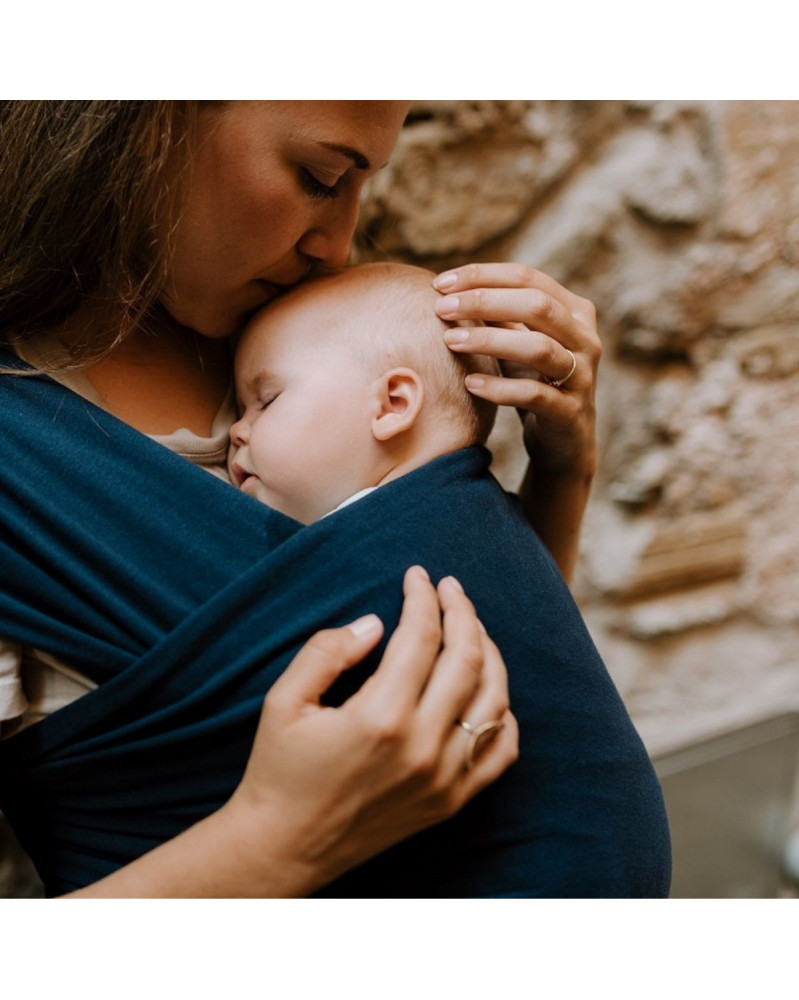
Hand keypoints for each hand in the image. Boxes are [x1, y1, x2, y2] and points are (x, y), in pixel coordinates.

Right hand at [225, 566, 517, 895]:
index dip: (423, 597)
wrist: (284, 846)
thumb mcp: (284, 701)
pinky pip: (500, 751)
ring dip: (488, 653)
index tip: (418, 575)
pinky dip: (503, 713)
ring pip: (494, 699)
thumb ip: (327, 652)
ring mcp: (444, 778)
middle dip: (463, 611)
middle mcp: (422, 746)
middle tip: (451, 588)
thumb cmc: (279, 769)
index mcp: (380, 716)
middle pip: (467, 659)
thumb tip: (376, 623)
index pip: (422, 637)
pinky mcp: (451, 801)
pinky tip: (487, 690)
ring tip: (471, 627)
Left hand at [434, 262, 600, 480]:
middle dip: (484, 301)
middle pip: (536, 305)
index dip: (483, 276)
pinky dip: (499, 388)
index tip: (441, 283)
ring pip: (538, 348)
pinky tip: (469, 384)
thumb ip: (497, 315)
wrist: (563, 441)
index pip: (527, 278)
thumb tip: (450, 287)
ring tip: (451, 340)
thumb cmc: (534, 382)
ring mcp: (581, 376)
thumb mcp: (517, 343)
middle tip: (442, 308)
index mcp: (574, 312)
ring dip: (490, 340)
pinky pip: (534, 394)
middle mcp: (584, 339)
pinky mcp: (569, 412)